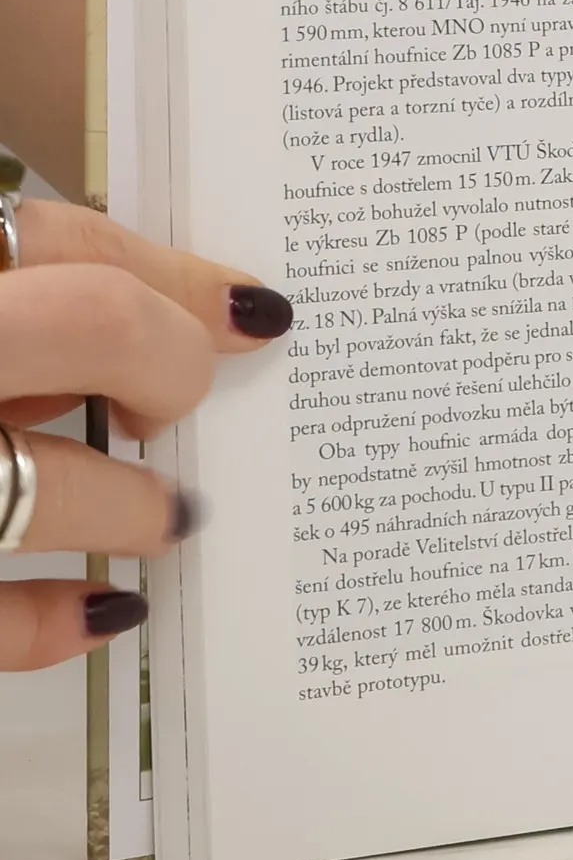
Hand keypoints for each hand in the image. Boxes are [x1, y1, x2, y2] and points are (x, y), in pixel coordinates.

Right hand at [0, 199, 291, 668]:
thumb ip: (34, 298)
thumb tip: (185, 314)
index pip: (70, 238)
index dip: (175, 280)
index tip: (251, 314)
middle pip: (96, 325)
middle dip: (166, 364)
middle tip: (175, 407)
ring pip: (50, 481)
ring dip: (128, 504)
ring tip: (164, 514)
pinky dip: (52, 622)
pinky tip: (108, 608)